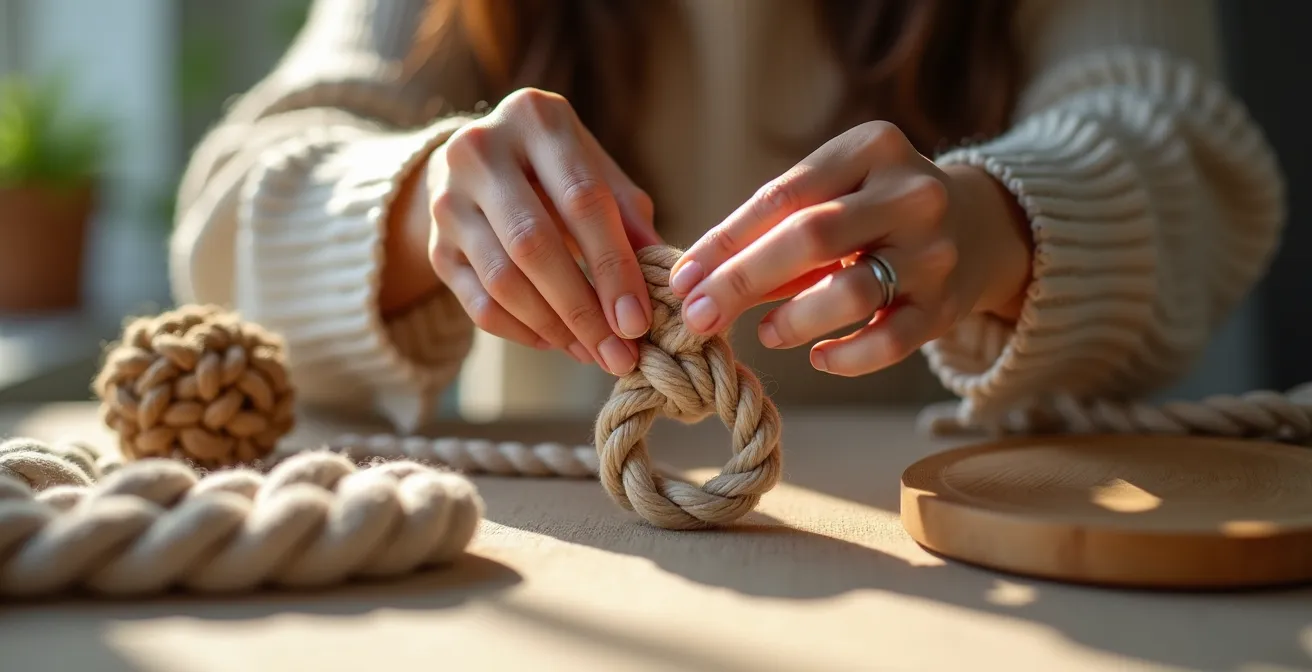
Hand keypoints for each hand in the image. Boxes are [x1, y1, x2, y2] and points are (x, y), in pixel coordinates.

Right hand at [425, 88, 662, 375]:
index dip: (613, 266)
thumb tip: (664, 281)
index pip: (582, 200)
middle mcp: (480, 150)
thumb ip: (629, 219)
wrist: (479, 166)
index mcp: (536, 119)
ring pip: (502, 280)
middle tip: (617, 354)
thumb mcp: (597, 174)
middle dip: (582, 309)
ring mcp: (447, 198)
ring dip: (554, 327)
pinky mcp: (435, 244)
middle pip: (534, 245)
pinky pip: (477, 303)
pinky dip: (522, 331)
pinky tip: (556, 342)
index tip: (637, 320)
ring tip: (593, 352)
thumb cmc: (558, 172)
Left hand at [669, 120, 1030, 376]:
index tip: (681, 277)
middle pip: (811, 238)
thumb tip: (698, 281)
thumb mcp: (837, 191)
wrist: (982, 227)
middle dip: (742, 281)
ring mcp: (935, 252)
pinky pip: (890, 342)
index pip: (783, 195)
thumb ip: (777, 226)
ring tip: (765, 332)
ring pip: (851, 292)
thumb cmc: (876, 209)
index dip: (726, 240)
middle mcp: (912, 194)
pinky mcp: (948, 306)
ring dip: (792, 319)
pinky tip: (817, 357)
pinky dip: (846, 356)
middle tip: (697, 316)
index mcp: (873, 148)